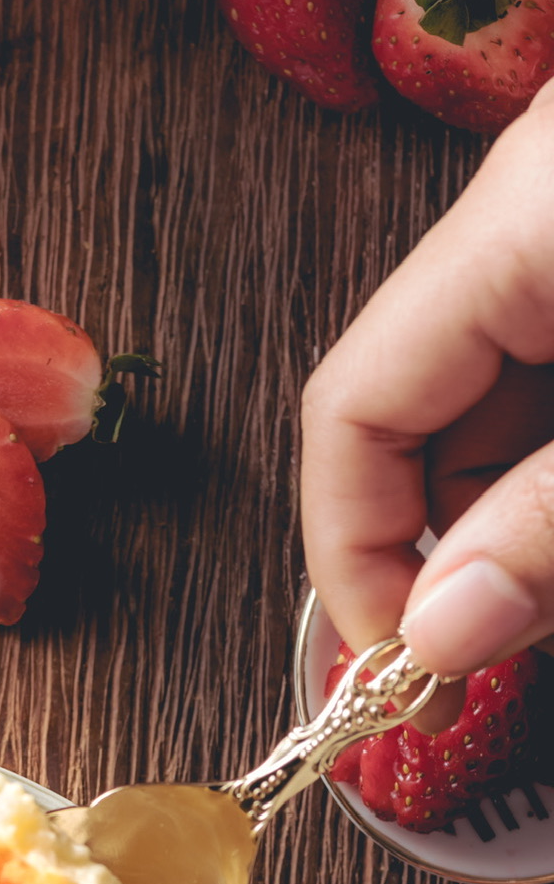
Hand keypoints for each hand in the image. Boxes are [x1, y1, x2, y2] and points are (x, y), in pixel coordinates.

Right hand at [301, 81, 553, 678]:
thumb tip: (444, 636)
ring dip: (509, 528)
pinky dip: (551, 485)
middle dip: (442, 556)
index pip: (350, 409)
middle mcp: (531, 215)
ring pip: (489, 419)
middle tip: (481, 665)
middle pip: (414, 419)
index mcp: (522, 219)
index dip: (353, 558)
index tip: (397, 667)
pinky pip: (545, 391)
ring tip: (546, 605)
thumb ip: (551, 526)